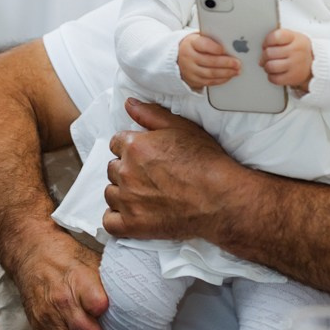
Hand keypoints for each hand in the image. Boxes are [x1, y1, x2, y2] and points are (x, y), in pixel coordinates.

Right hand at [9, 232, 118, 329]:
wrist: (31, 253)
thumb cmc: (67, 258)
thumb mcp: (92, 259)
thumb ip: (111, 281)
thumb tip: (141, 296)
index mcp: (78, 280)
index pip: (94, 299)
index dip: (104, 310)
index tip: (118, 319)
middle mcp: (62, 303)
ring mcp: (49, 320)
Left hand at [102, 98, 233, 241]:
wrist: (220, 199)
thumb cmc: (206, 163)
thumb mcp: (182, 128)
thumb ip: (151, 114)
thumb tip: (130, 104)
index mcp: (134, 147)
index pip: (116, 144)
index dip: (131, 149)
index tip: (144, 157)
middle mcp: (126, 172)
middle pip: (113, 169)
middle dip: (127, 171)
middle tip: (150, 177)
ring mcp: (128, 200)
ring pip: (111, 194)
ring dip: (122, 194)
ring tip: (145, 196)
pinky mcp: (133, 224)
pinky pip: (109, 223)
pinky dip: (116, 219)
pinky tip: (130, 214)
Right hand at [178, 32, 241, 90]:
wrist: (179, 58)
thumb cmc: (194, 46)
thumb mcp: (199, 38)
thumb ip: (212, 40)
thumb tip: (231, 44)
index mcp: (191, 43)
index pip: (203, 45)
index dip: (214, 48)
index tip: (224, 49)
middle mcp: (189, 57)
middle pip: (209, 61)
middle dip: (226, 63)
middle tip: (237, 63)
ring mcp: (190, 70)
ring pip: (210, 73)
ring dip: (226, 73)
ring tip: (236, 70)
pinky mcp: (194, 80)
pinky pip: (209, 82)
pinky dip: (221, 79)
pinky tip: (229, 76)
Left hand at [261, 29, 312, 91]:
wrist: (316, 64)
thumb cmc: (300, 50)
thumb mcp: (293, 37)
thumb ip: (278, 38)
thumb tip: (262, 49)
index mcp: (295, 38)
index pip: (275, 36)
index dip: (266, 41)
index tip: (266, 44)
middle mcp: (296, 51)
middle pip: (269, 53)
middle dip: (264, 56)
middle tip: (267, 57)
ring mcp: (295, 65)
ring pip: (270, 66)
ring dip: (267, 66)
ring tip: (270, 65)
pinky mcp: (293, 78)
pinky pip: (274, 79)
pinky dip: (271, 76)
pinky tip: (275, 73)